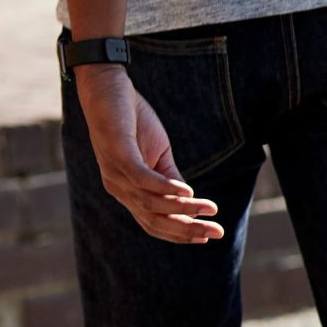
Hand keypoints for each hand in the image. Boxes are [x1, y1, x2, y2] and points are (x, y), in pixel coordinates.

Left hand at [74, 65, 222, 243]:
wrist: (108, 89)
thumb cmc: (132, 122)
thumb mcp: (157, 155)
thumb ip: (170, 179)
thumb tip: (191, 201)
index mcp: (126, 191)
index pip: (153, 223)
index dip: (180, 234)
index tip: (209, 237)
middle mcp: (118, 187)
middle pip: (154, 220)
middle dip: (187, 229)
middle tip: (218, 232)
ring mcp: (115, 171)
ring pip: (151, 204)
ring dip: (184, 209)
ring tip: (210, 209)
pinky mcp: (117, 152)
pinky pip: (142, 178)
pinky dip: (165, 188)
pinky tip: (187, 191)